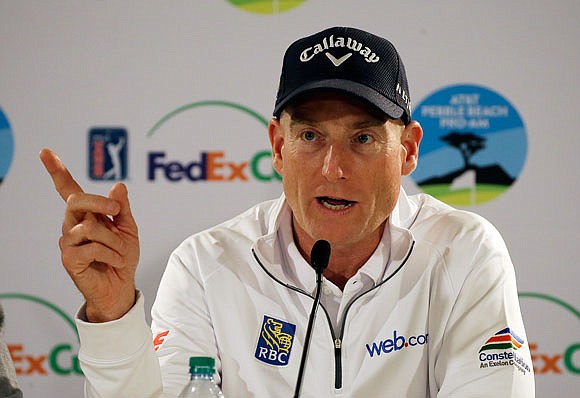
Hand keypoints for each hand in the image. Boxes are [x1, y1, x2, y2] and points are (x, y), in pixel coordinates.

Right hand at [39, 149, 139, 321]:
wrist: (122, 287)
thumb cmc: (122, 257)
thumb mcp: (128, 229)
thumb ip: (122, 208)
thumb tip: (118, 185)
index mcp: (86, 214)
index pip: (68, 189)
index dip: (57, 171)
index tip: (46, 152)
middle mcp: (72, 225)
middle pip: (75, 200)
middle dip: (99, 202)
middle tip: (115, 209)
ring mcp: (68, 242)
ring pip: (91, 227)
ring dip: (115, 240)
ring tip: (121, 252)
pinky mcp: (69, 259)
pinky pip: (93, 248)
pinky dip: (112, 254)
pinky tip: (115, 262)